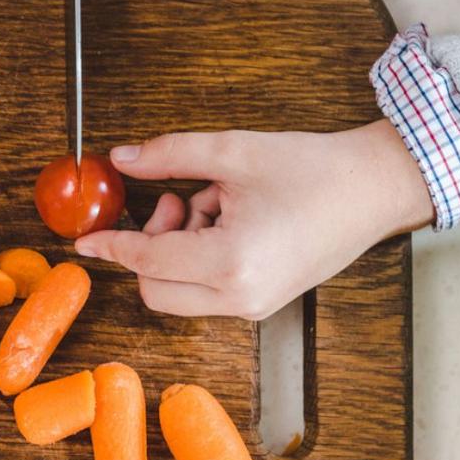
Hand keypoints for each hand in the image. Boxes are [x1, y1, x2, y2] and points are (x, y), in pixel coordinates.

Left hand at [75, 120, 435, 319]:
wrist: (375, 188)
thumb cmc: (315, 170)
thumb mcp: (232, 153)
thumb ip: (169, 156)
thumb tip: (121, 159)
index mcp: (231, 263)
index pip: (147, 261)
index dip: (111, 243)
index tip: (84, 237)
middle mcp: (241, 297)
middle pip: (156, 289)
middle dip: (152, 244)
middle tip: (178, 200)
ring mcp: (255, 306)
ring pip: (180, 292)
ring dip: (179, 248)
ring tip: (217, 202)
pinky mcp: (264, 303)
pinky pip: (208, 289)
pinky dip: (201, 256)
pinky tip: (231, 218)